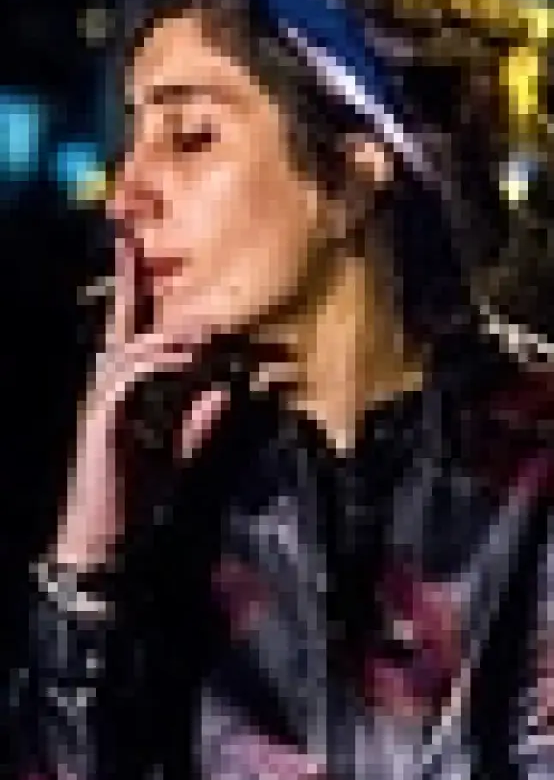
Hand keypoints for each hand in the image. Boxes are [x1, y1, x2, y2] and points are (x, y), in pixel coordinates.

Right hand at [49, 236, 232, 569]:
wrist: (111, 539)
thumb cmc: (143, 495)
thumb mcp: (183, 448)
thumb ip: (202, 419)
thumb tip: (225, 390)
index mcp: (130, 388)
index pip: (137, 329)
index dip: (140, 290)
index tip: (144, 248)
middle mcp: (110, 385)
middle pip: (124, 322)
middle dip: (135, 281)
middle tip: (146, 240)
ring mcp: (103, 400)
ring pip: (133, 345)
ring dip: (168, 327)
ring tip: (202, 314)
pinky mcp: (103, 420)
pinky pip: (130, 378)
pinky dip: (160, 362)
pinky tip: (188, 356)